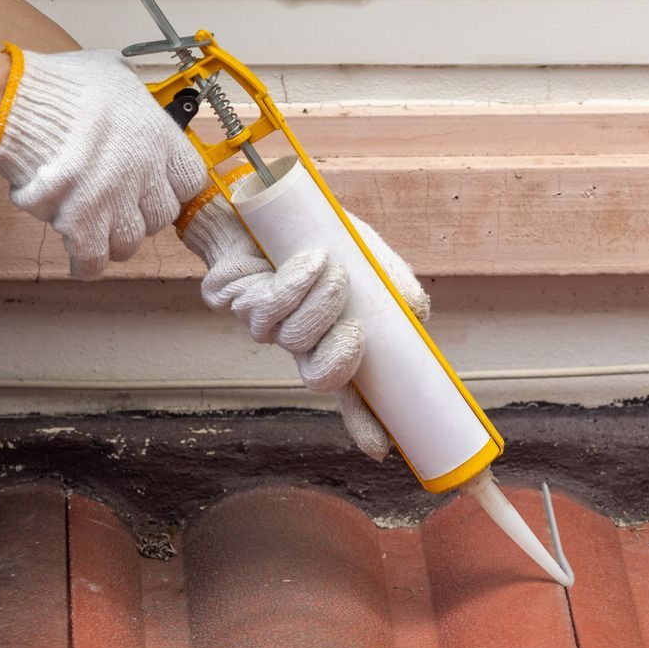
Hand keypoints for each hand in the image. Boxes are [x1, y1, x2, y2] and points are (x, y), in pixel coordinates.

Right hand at [0, 47, 206, 278]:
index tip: (157, 187)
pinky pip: (95, 261)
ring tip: (96, 227)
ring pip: (130, 243)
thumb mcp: (112, 71)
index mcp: (160, 137)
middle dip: (142, 214)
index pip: (191, 181)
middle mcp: (145, 172)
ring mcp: (115, 201)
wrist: (17, 103)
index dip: (173, 187)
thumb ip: (133, 92)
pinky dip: (87, 265)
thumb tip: (133, 92)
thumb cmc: (61, 85)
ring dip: (113, 239)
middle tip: (119, 205)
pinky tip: (81, 259)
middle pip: (161, 217)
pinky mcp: (81, 223)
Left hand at [178, 186, 430, 460]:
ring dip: (320, 303)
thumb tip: (418, 316)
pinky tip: (308, 258)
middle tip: (355, 329)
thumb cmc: (318, 232)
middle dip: (340, 358)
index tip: (380, 448)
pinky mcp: (230, 302)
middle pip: (317, 378)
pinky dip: (294, 282)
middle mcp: (296, 339)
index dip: (364, 422)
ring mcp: (262, 324)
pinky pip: (266, 307)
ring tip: (331, 267)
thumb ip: (396, 287)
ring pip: (293, 339)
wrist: (263, 199)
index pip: (350, 392)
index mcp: (331, 336)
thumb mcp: (369, 257)